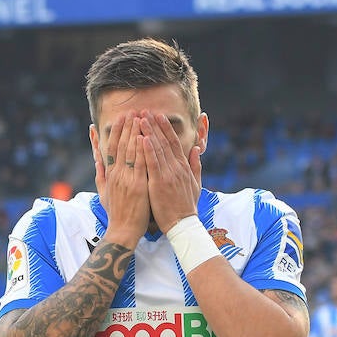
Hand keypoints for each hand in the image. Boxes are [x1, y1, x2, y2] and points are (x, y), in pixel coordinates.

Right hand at [93, 111, 150, 243]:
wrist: (122, 231)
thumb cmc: (116, 213)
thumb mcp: (103, 192)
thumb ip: (101, 175)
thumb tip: (97, 160)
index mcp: (111, 174)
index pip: (113, 147)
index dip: (118, 131)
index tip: (122, 118)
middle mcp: (117, 174)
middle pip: (121, 145)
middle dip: (127, 126)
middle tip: (133, 110)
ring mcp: (127, 179)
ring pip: (131, 151)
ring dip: (136, 132)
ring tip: (140, 117)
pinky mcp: (137, 185)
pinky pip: (141, 164)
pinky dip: (142, 150)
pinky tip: (145, 137)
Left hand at [139, 113, 201, 233]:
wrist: (183, 225)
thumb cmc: (186, 207)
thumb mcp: (196, 184)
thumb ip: (196, 166)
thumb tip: (196, 149)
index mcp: (183, 167)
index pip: (173, 142)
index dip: (165, 128)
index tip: (157, 116)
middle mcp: (176, 167)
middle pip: (164, 141)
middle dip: (154, 125)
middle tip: (145, 111)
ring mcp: (168, 174)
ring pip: (158, 148)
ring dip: (149, 132)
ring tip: (140, 118)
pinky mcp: (160, 183)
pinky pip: (153, 163)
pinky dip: (148, 150)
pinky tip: (142, 138)